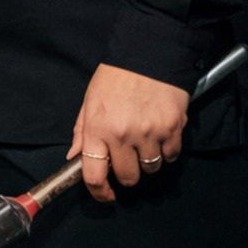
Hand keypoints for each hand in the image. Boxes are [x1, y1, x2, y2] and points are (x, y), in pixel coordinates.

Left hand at [68, 63, 189, 201]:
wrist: (147, 53)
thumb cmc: (115, 77)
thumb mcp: (90, 101)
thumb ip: (82, 131)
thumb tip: (74, 157)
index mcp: (96, 128)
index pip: (94, 174)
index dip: (100, 192)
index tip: (106, 195)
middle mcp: (122, 135)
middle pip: (128, 177)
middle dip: (127, 174)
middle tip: (127, 159)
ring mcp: (149, 133)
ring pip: (151, 168)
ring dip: (148, 161)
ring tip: (144, 141)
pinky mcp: (172, 128)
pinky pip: (171, 156)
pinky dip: (166, 151)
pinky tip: (160, 134)